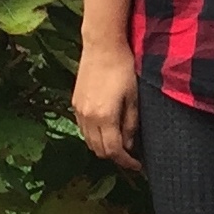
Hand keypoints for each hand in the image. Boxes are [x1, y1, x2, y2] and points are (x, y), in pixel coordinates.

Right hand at [72, 39, 140, 170]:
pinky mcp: (75, 103)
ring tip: (121, 145)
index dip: (126, 162)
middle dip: (115, 157)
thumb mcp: (134, 97)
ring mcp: (78, 110)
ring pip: (88, 140)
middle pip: (98, 149)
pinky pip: (83, 129)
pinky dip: (94, 135)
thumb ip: (131, 123)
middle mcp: (87, 117)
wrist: (102, 47)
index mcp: (104, 116)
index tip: (138, 165)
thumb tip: (129, 145)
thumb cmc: (124, 69)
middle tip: (132, 157)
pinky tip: (107, 130)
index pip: (113, 150)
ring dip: (103, 147)